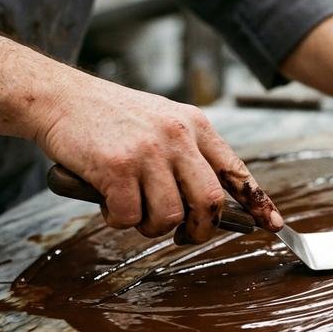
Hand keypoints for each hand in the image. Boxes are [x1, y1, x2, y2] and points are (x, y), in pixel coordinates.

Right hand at [34, 74, 282, 242]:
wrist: (60, 97)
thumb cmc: (111, 116)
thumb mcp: (164, 120)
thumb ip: (190, 153)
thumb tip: (214, 200)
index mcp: (195, 125)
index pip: (236, 170)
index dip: (257, 201)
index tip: (272, 224)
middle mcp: (178, 136)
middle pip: (210, 202)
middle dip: (201, 229)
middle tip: (184, 234)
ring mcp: (148, 151)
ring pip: (169, 216)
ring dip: (151, 226)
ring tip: (133, 208)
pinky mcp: (117, 167)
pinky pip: (128, 217)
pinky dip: (118, 219)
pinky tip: (108, 201)